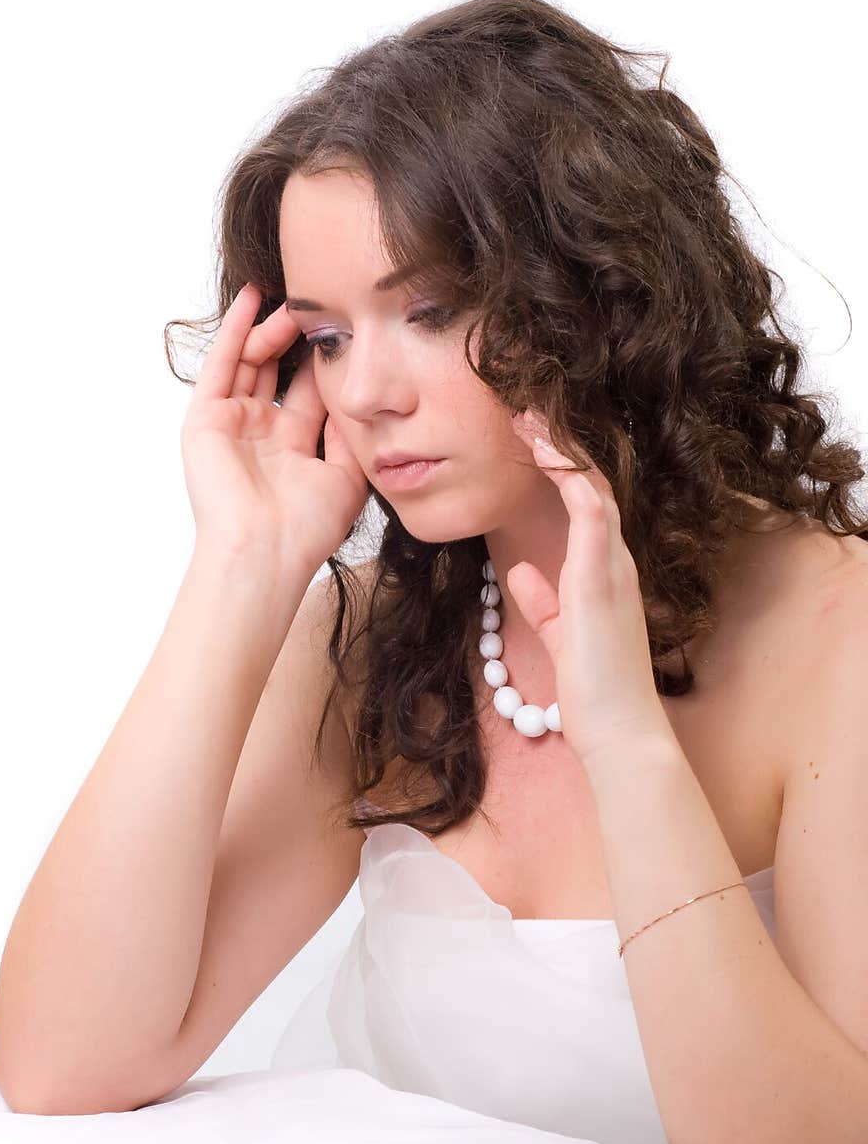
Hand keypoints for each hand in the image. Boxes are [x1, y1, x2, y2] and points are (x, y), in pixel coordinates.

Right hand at [180, 284, 368, 574]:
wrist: (266, 552)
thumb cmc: (306, 528)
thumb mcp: (346, 475)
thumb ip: (349, 432)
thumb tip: (358, 393)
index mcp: (292, 447)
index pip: (308, 390)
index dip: (324, 360)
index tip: (346, 329)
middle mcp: (261, 432)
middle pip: (277, 370)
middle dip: (296, 338)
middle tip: (317, 306)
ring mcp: (232, 424)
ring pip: (250, 361)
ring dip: (270, 328)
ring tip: (293, 298)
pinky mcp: (207, 419)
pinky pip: (221, 364)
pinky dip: (236, 331)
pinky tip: (253, 300)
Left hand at [507, 409, 671, 764]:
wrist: (621, 732)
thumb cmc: (595, 691)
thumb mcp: (561, 635)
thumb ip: (545, 602)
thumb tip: (523, 572)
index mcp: (603, 574)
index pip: (583, 505)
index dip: (557, 468)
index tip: (527, 439)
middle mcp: (614, 563)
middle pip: (589, 485)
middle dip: (558, 446)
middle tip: (525, 411)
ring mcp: (612, 569)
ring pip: (591, 489)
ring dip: (560, 451)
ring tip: (528, 417)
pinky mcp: (601, 581)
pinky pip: (592, 516)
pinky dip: (572, 480)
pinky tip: (550, 453)